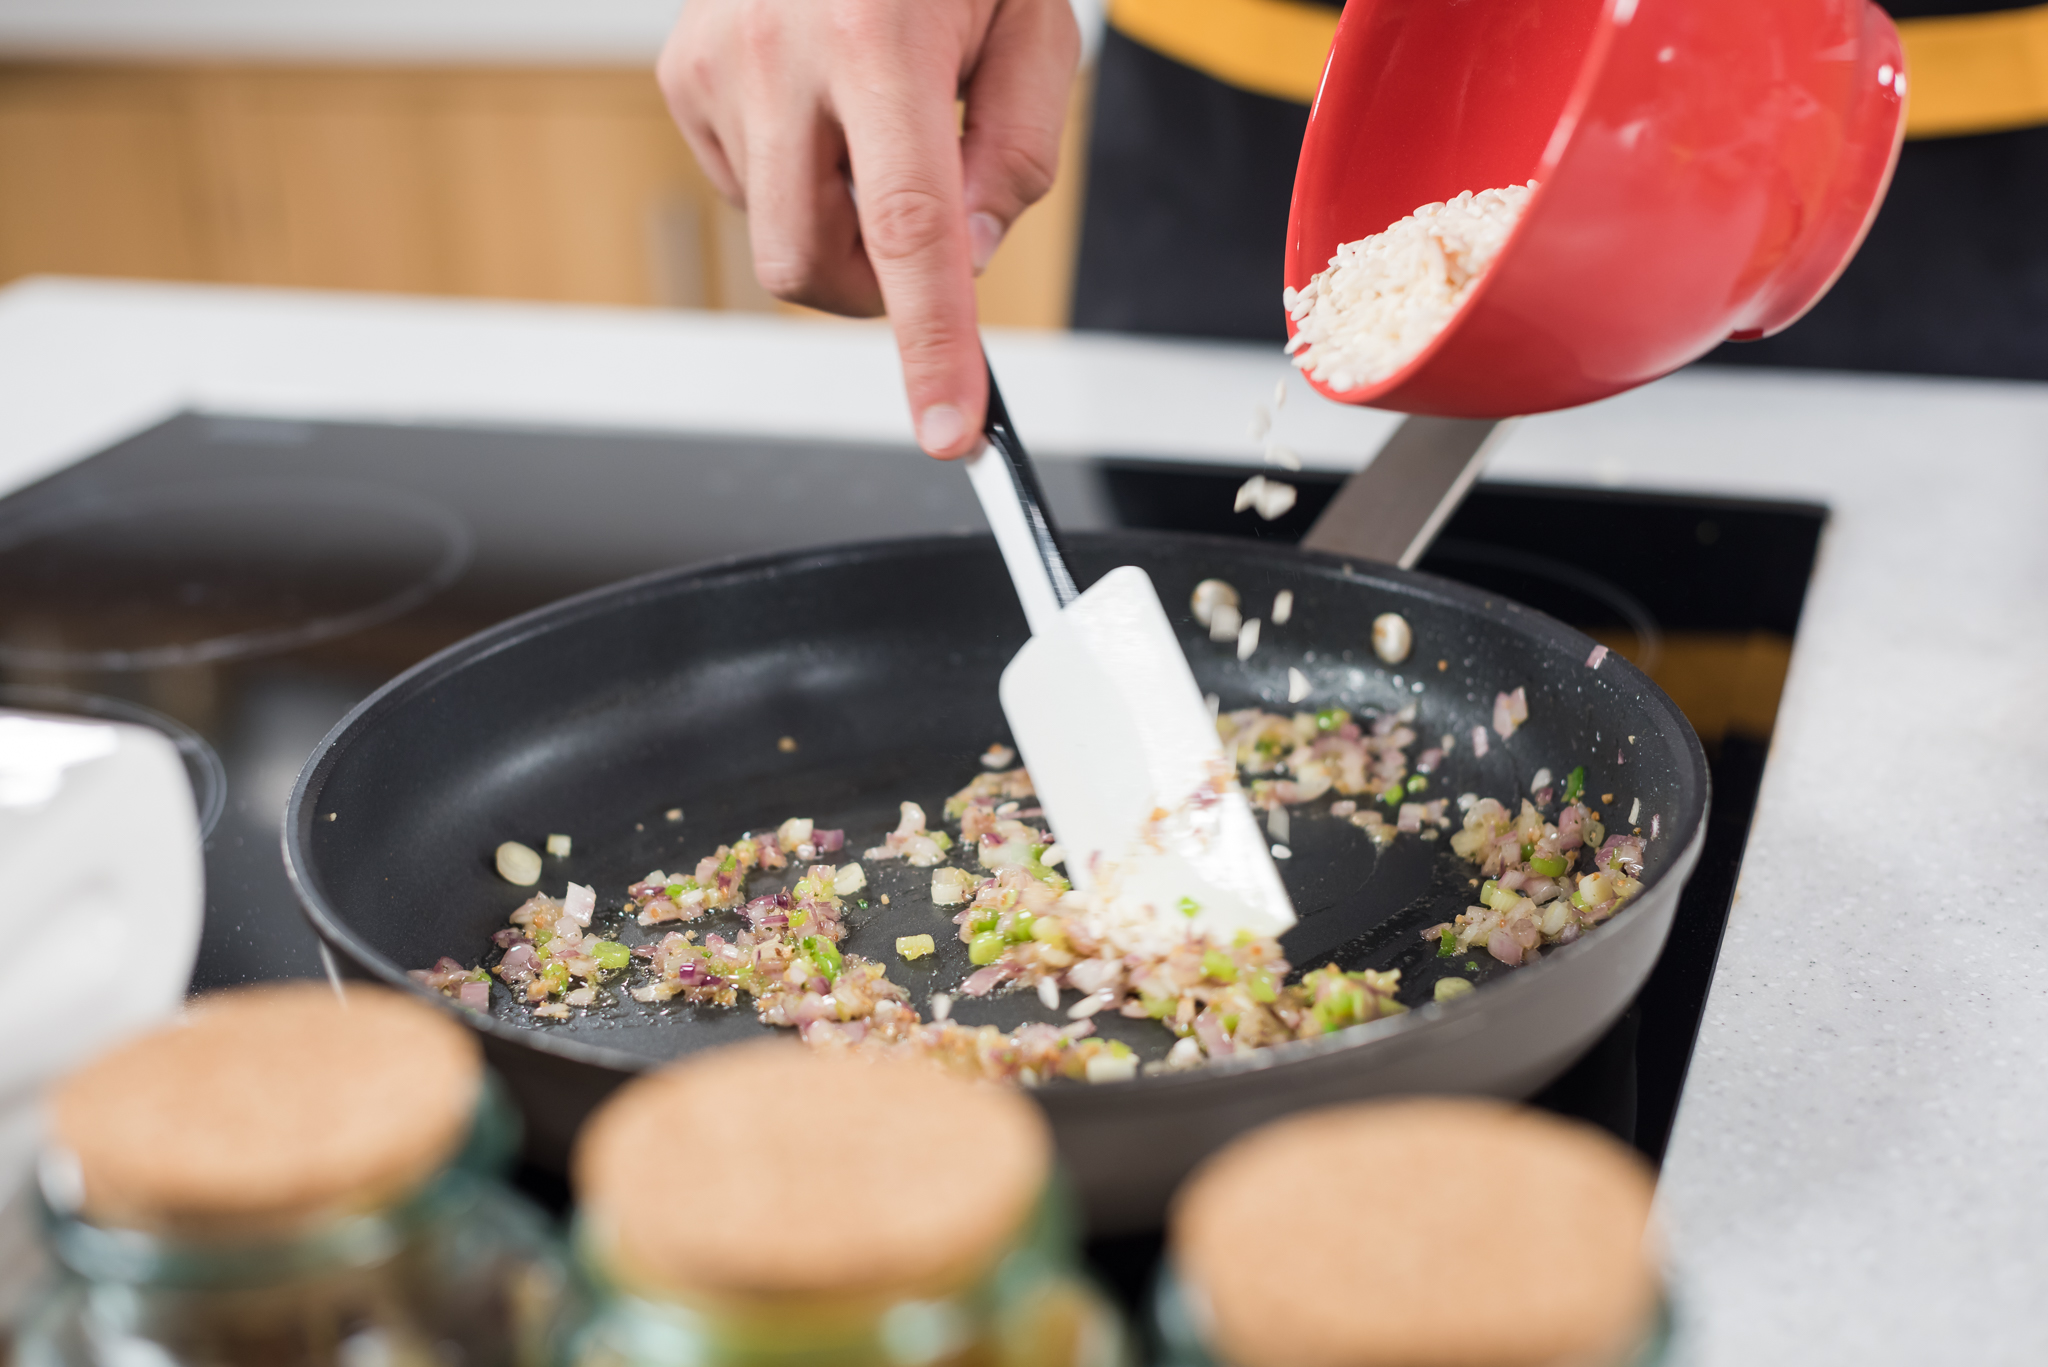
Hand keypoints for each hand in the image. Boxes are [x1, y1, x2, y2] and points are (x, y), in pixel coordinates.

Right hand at [659, 0, 1079, 457]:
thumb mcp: (1031, 24)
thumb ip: (1014, 155)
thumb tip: (962, 259)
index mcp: (876, 34)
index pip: (909, 234)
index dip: (932, 347)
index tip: (949, 430)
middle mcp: (776, 51)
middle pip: (811, 265)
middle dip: (873, 293)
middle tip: (927, 241)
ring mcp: (713, 62)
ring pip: (775, 239)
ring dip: (839, 226)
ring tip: (874, 127)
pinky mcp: (681, 72)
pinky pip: (744, 188)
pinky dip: (798, 180)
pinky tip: (823, 107)